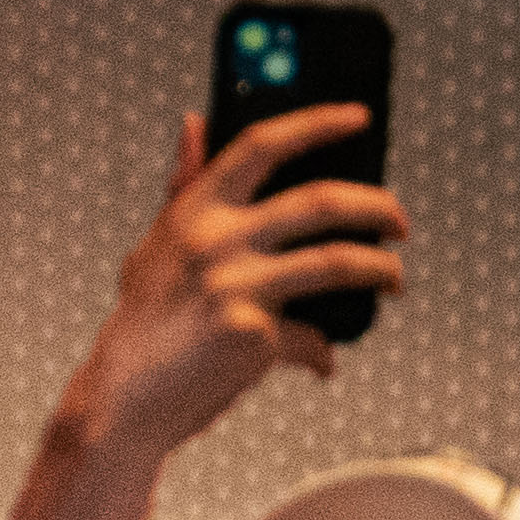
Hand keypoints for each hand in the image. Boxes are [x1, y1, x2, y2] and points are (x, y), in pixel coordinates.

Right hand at [56, 108, 410, 460]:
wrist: (122, 402)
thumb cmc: (142, 325)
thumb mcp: (155, 246)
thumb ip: (182, 185)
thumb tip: (195, 122)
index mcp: (195, 212)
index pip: (262, 146)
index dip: (316, 123)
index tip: (359, 117)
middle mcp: (217, 242)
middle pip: (322, 202)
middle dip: (376, 207)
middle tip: (398, 220)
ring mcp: (236, 286)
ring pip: (337, 262)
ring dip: (380, 269)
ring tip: (394, 279)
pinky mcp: (253, 334)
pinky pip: (310, 337)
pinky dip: (322, 353)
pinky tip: (323, 362)